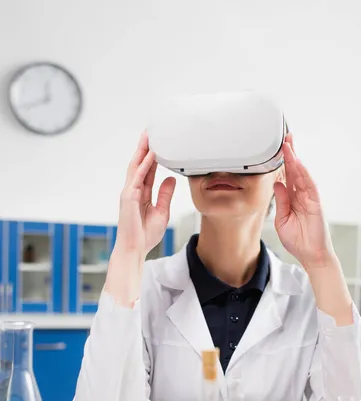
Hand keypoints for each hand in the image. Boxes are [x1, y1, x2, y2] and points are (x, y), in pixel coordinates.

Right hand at [116, 132, 175, 256]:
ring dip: (142, 150)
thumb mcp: (162, 211)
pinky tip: (150, 155)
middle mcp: (134, 190)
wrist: (135, 248)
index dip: (152, 156)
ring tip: (148, 135)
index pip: (148, 170)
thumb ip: (165, 195)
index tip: (158, 143)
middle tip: (151, 131)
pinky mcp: (128, 197)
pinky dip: (144, 165)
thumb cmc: (145, 234)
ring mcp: (129, 193)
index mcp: (141, 194)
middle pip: (140, 164)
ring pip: (136, 166)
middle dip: (145, 147)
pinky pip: (138, 177)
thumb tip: (170, 179)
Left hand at [273, 134, 333, 270]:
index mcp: (292, 199)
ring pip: (301, 174)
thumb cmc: (297, 240)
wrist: (310, 255)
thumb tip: (277, 184)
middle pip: (295, 171)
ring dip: (295, 159)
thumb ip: (280, 202)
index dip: (282, 163)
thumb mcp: (281, 220)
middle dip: (290, 154)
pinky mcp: (315, 203)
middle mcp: (301, 196)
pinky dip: (303, 173)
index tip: (278, 150)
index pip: (287, 177)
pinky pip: (309, 185)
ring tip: (288, 145)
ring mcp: (309, 198)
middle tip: (285, 138)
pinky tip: (297, 163)